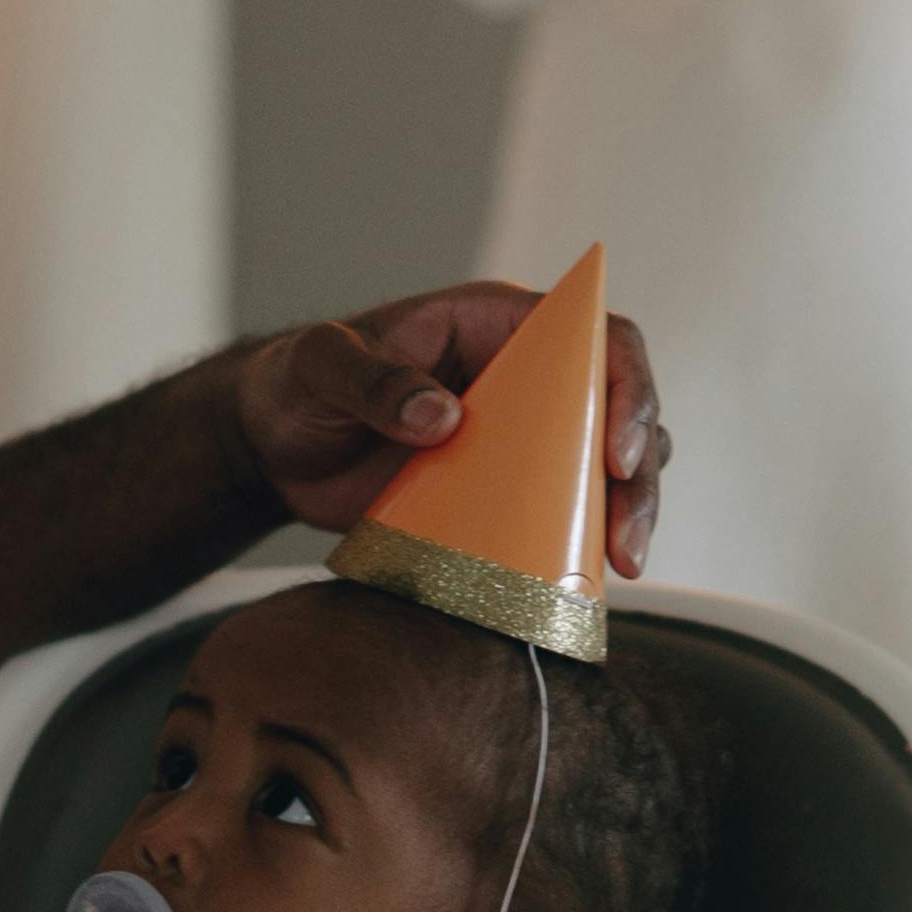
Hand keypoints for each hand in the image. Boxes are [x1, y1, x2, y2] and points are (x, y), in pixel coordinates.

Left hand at [235, 287, 666, 579]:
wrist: (274, 449)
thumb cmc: (298, 385)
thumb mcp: (320, 366)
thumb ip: (372, 380)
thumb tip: (442, 416)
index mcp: (496, 325)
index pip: (597, 337)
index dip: (626, 387)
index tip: (616, 453)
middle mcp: (526, 377)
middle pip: (619, 410)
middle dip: (638, 473)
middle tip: (624, 539)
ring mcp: (522, 437)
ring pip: (609, 466)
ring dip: (626, 513)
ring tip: (620, 566)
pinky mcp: (507, 492)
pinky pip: (565, 513)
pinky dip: (582, 546)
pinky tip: (580, 586)